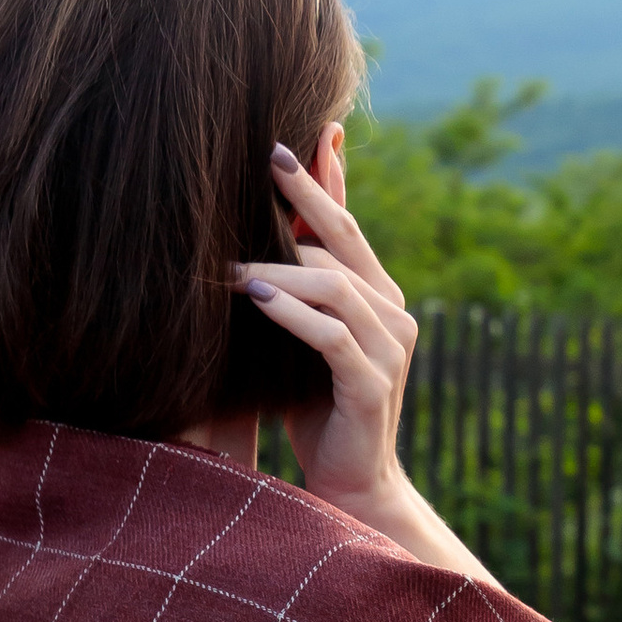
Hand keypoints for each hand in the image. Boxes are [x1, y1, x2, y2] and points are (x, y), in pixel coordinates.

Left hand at [237, 130, 493, 581]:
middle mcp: (393, 313)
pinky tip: (255, 296)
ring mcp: (389, 348)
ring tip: (227, 264)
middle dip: (305, 197)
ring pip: (335, 284)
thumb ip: (294, 294)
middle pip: (346, 239)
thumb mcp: (303, 341)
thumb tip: (250, 243)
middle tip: (261, 160)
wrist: (353, 485)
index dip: (326, 179)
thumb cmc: (316, 410)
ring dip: (278, 267)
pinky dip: (292, 313)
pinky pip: (331, 336)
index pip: (348, 225)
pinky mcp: (371, 383)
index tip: (295, 137)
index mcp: (379, 298)